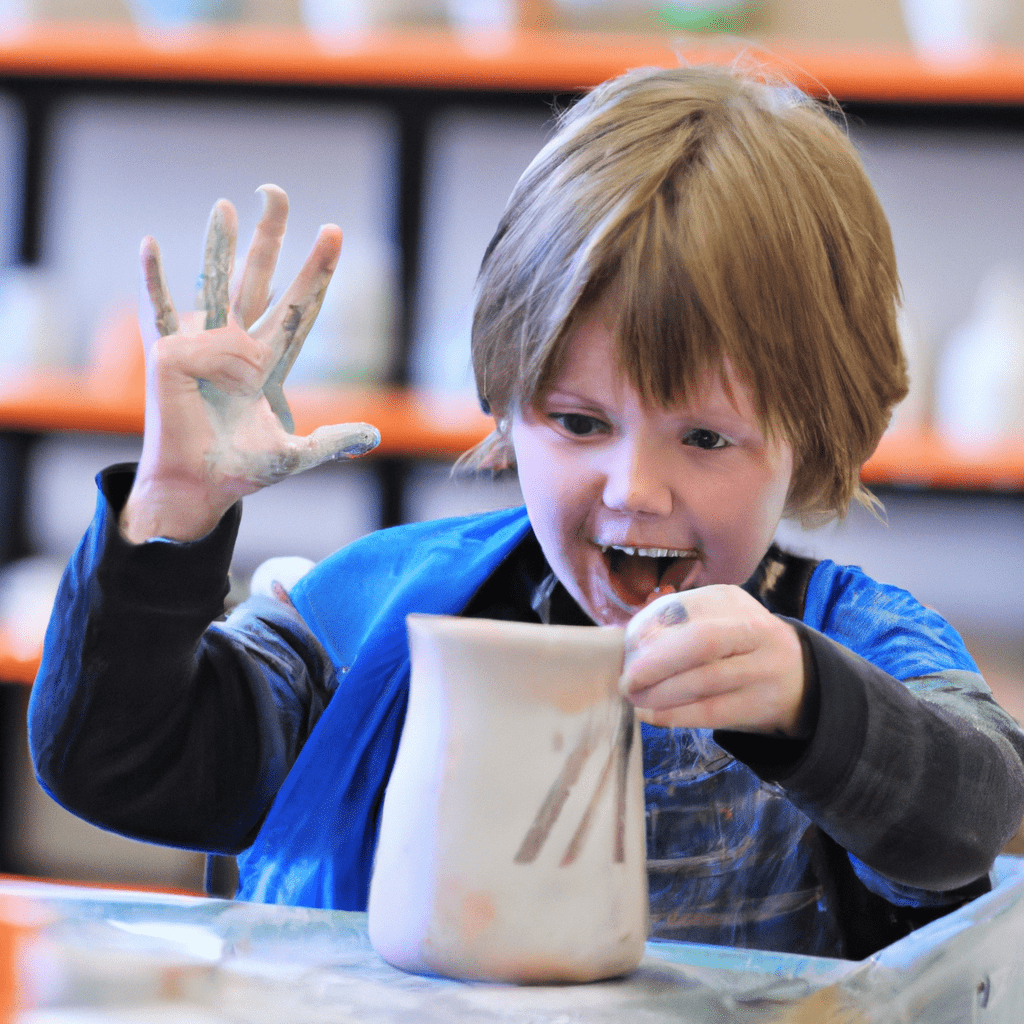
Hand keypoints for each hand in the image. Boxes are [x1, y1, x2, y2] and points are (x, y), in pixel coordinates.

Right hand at [120, 185, 379, 543]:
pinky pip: (163, 314)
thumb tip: (374, 437)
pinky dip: (155, 281)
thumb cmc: (241, 469)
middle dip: (269, 237)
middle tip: (277, 194)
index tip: (335, 232)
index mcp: (267, 361)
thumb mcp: (296, 453)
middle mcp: (236, 344)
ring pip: (215, 285)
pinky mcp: (171, 357)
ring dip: (220, 245)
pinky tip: (150, 245)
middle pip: (259, 279)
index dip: (317, 272)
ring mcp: (203, 347)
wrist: (201, 486)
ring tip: (226, 207)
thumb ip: (333, 441)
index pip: (298, 307)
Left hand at [619, 585, 807, 736]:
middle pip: (701, 643)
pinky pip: (712, 712)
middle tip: (626, 680)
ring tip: (635, 699)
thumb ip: (679, 624)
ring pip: (705, 681)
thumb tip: (632, 641)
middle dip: (655, 663)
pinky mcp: (760, 703)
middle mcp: (753, 630)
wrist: (800, 676)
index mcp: (732, 600)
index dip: (650, 628)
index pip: (685, 609)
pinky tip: (651, 715)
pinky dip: (676, 715)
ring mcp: (762, 668)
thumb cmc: (738, 645)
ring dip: (660, 694)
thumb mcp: (716, 618)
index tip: (628, 646)